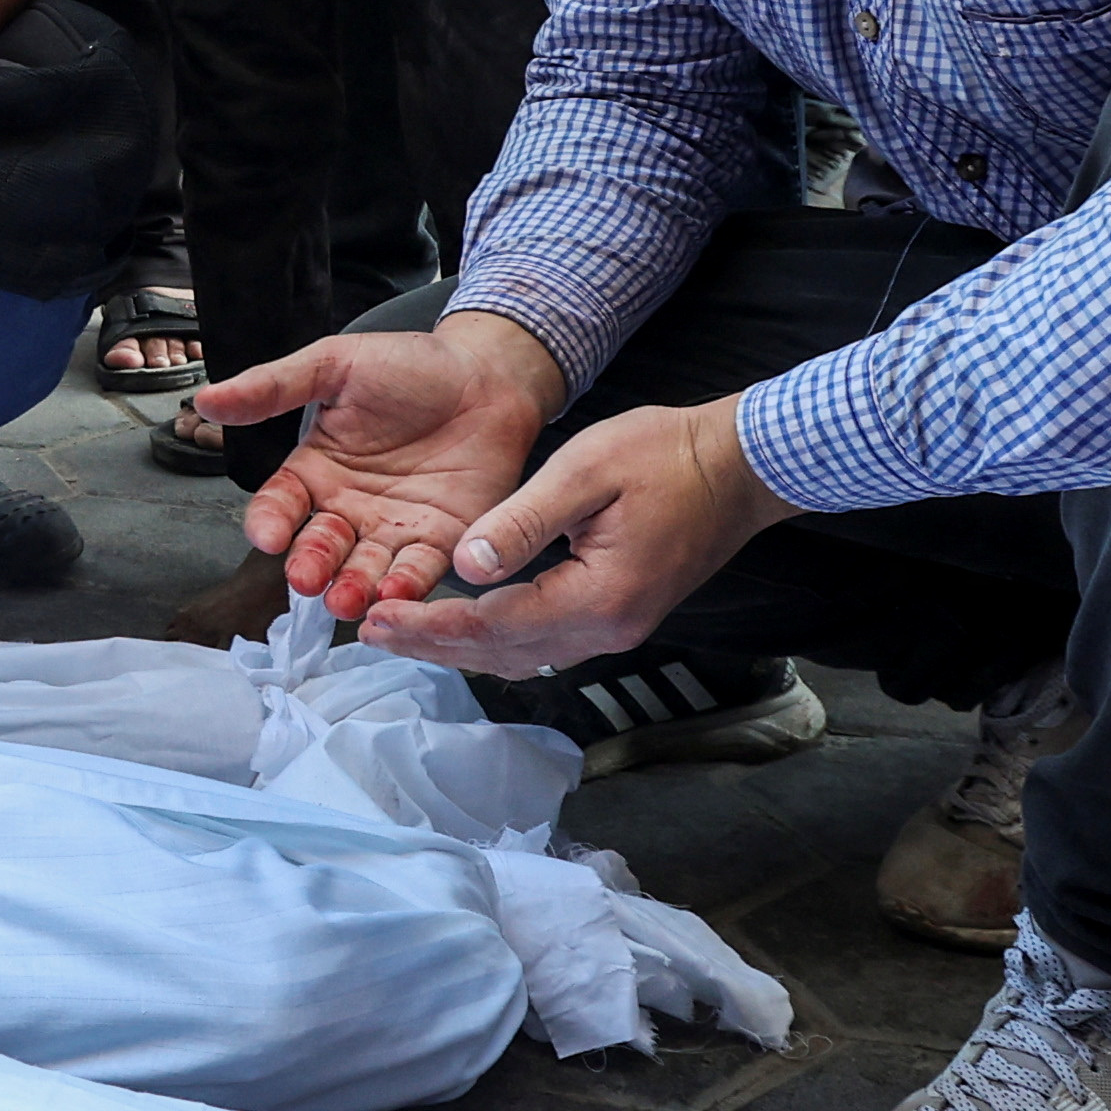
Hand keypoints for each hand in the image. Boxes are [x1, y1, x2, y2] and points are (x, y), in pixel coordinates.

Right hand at [215, 312, 559, 609]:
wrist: (489, 374)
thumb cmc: (412, 366)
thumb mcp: (335, 366)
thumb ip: (273, 387)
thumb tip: (207, 398)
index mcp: (316, 470)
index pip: (280, 506)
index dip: (270, 523)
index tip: (268, 536)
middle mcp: (349, 508)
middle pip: (319, 548)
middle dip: (310, 566)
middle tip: (306, 579)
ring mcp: (394, 529)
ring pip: (363, 570)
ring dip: (352, 589)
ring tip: (345, 599)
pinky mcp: (442, 541)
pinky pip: (418, 572)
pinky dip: (405, 588)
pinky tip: (394, 594)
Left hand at [335, 395, 790, 674]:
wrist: (741, 467)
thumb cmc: (668, 455)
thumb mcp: (587, 470)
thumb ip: (523, 520)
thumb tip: (465, 562)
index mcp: (597, 597)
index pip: (494, 625)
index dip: (430, 625)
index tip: (377, 618)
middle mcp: (607, 629)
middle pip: (501, 653)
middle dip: (432, 644)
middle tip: (369, 631)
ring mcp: (616, 629)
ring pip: (521, 655)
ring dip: (460, 647)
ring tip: (401, 631)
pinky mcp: (619, 617)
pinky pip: (543, 642)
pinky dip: (495, 638)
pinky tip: (460, 622)